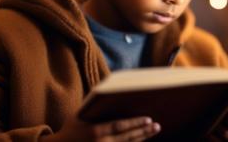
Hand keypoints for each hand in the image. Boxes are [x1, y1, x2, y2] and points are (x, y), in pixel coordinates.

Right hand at [40, 115, 160, 141]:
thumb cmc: (70, 129)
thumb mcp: (79, 115)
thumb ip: (93, 106)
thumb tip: (107, 91)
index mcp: (96, 131)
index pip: (120, 127)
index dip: (135, 123)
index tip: (148, 119)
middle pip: (128, 137)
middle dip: (143, 131)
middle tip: (156, 125)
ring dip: (142, 138)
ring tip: (154, 131)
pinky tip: (142, 139)